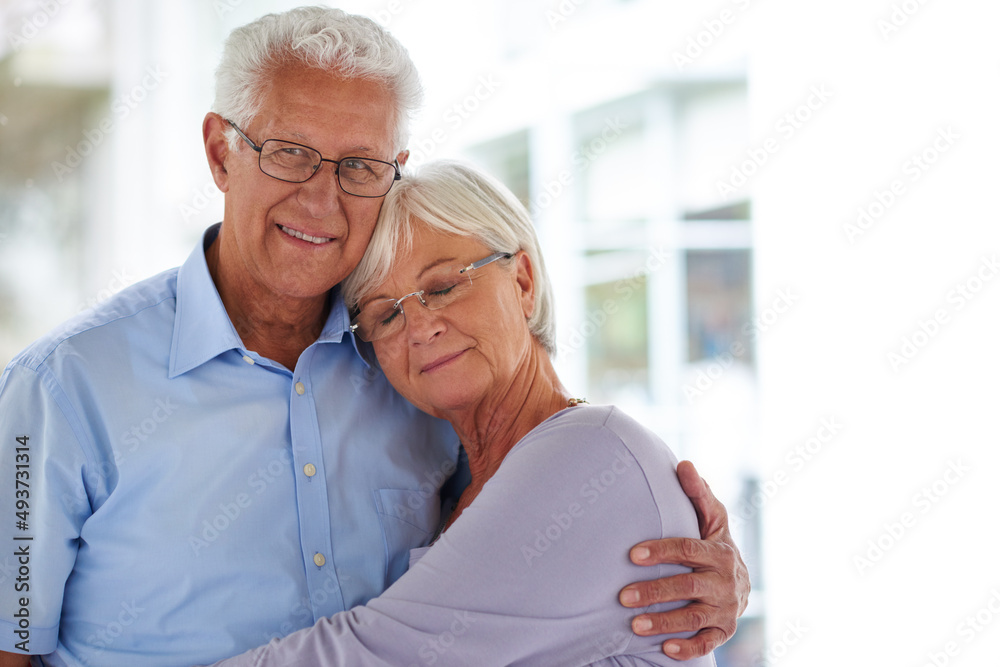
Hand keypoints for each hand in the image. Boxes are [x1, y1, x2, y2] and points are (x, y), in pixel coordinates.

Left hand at [618, 460, 748, 659]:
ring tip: (634, 625)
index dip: (661, 551)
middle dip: (655, 591)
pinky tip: (665, 649)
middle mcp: (725, 581)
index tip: (632, 554)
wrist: (740, 581)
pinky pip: (707, 644)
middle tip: (623, 596)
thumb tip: (683, 463)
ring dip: (664, 622)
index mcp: (719, 551)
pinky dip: (688, 648)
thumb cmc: (713, 543)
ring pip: (695, 618)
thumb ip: (698, 494)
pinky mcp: (724, 631)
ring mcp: (726, 608)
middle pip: (688, 586)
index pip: (688, 550)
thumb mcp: (711, 519)